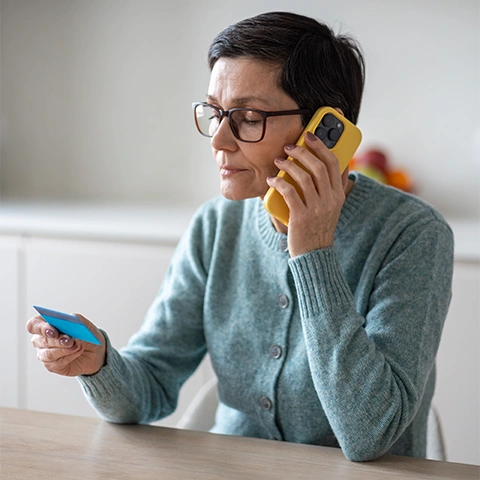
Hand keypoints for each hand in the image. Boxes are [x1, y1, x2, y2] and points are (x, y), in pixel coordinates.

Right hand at [27, 313, 105, 376]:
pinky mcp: (51, 366)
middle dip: (56, 340)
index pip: (33, 325)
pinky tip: (78, 351)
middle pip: (40, 340)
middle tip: (69, 340)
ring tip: (77, 346)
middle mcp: (41, 340)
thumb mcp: (84, 324)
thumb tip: (69, 320)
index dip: (41, 328)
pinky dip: (69, 356)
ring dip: (64, 349)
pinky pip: (56, 363)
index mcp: (45, 325)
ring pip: (48, 354)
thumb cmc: (85, 335)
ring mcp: (44, 354)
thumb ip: (76, 319)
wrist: (95, 352)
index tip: (53, 331)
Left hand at [266, 131, 348, 256]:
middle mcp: (330, 200)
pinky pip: (290, 193)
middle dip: (303, 152)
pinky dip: (279, 183)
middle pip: (319, 167)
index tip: (310, 136)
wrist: (314, 254)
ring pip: (304, 178)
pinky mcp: (301, 217)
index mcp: (338, 195)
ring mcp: (317, 209)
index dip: (322, 146)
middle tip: (289, 146)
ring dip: (289, 165)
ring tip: (278, 161)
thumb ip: (332, 188)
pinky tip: (271, 180)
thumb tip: (333, 166)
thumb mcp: (332, 208)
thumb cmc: (319, 228)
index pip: (334, 164)